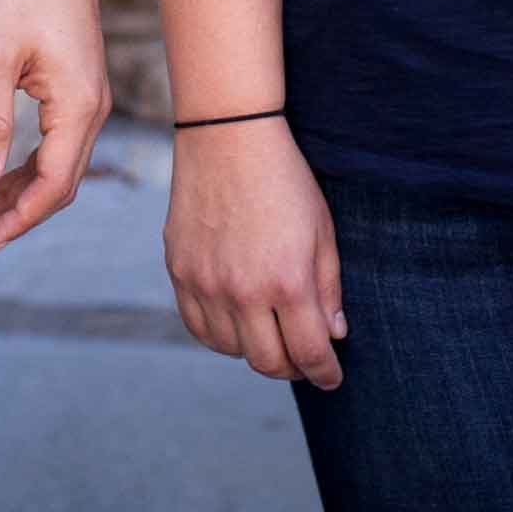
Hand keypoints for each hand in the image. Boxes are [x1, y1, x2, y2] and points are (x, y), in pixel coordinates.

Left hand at [0, 0, 107, 251]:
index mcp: (76, 107)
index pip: (53, 184)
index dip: (20, 218)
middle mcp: (92, 108)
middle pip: (61, 182)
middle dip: (21, 214)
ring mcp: (89, 98)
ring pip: (61, 165)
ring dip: (24, 193)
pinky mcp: (77, 87)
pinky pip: (59, 142)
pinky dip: (32, 166)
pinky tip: (2, 176)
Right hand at [164, 119, 344, 388]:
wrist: (228, 135)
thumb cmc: (284, 178)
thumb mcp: (322, 230)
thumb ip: (328, 288)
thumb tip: (332, 334)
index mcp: (288, 281)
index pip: (309, 353)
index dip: (325, 373)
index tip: (331, 378)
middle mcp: (244, 290)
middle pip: (269, 362)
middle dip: (293, 369)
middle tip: (303, 360)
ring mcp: (206, 283)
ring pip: (231, 349)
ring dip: (256, 350)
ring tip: (271, 334)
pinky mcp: (179, 271)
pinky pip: (198, 327)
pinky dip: (220, 335)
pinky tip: (237, 322)